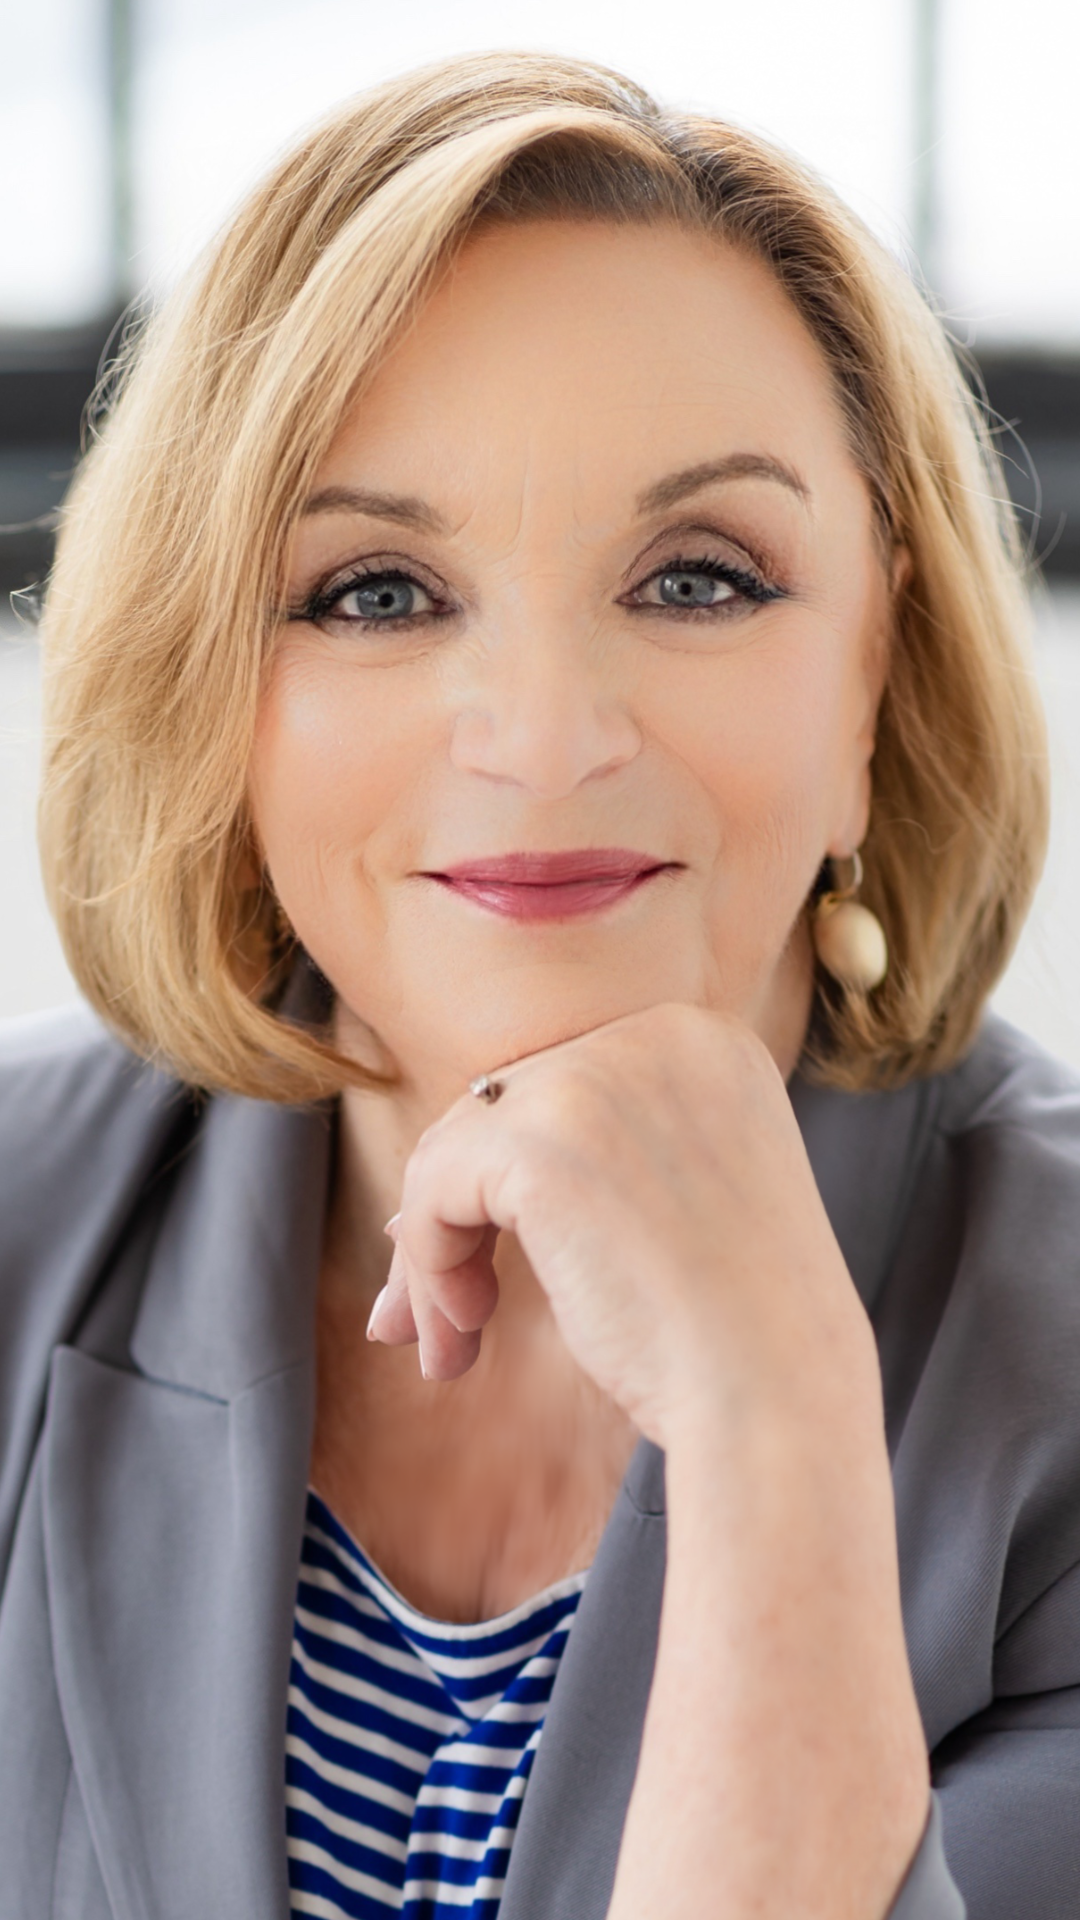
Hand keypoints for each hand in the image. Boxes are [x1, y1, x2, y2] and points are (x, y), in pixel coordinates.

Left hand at [369, 1002, 874, 1449]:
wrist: (779, 1394)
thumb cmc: (734, 1337)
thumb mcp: (672, 1213)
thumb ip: (573, 1175)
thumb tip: (409, 1209)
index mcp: (704, 1044)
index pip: (558, 1086)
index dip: (505, 1182)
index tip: (480, 1271)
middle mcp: (658, 1036)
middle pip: (501, 1111)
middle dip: (454, 1218)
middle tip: (435, 1324)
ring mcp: (600, 1078)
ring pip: (456, 1148)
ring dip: (434, 1256)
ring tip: (448, 1349)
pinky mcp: (544, 1141)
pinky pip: (432, 1189)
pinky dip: (428, 1266)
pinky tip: (467, 1334)